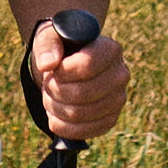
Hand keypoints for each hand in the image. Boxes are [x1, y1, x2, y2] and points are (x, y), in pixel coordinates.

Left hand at [31, 22, 128, 140]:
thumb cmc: (61, 46)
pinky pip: (87, 131)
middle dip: (55, 90)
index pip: (87, 65)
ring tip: (49, 97)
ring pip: (81, 114)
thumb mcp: (50, 35)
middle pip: (82, 93)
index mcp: (110, 49)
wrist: (68, 62)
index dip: (63, 71)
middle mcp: (120, 75)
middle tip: (47, 84)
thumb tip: (47, 64)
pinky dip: (64, 126)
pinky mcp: (110, 119)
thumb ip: (47, 44)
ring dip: (56, 108)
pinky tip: (55, 115)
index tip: (53, 70)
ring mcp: (118, 99)